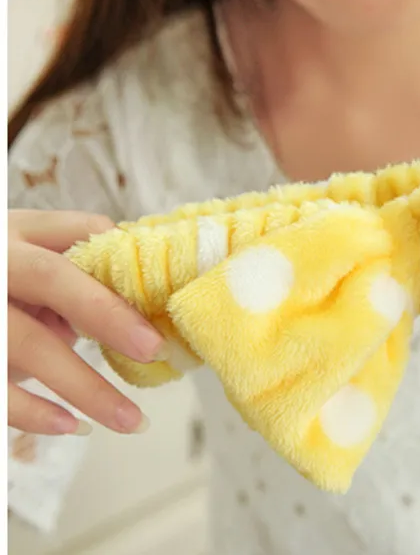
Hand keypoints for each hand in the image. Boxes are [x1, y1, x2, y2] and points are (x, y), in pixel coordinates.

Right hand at [8, 210, 164, 434]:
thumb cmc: (6, 279)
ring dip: (85, 388)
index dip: (119, 272)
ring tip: (131, 420)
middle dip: (109, 316)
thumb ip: (81, 268)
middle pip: (51, 281)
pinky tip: (72, 426)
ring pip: (28, 345)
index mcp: (18, 234)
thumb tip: (149, 307)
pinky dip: (33, 413)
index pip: (76, 240)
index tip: (163, 310)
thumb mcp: (33, 257)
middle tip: (156, 350)